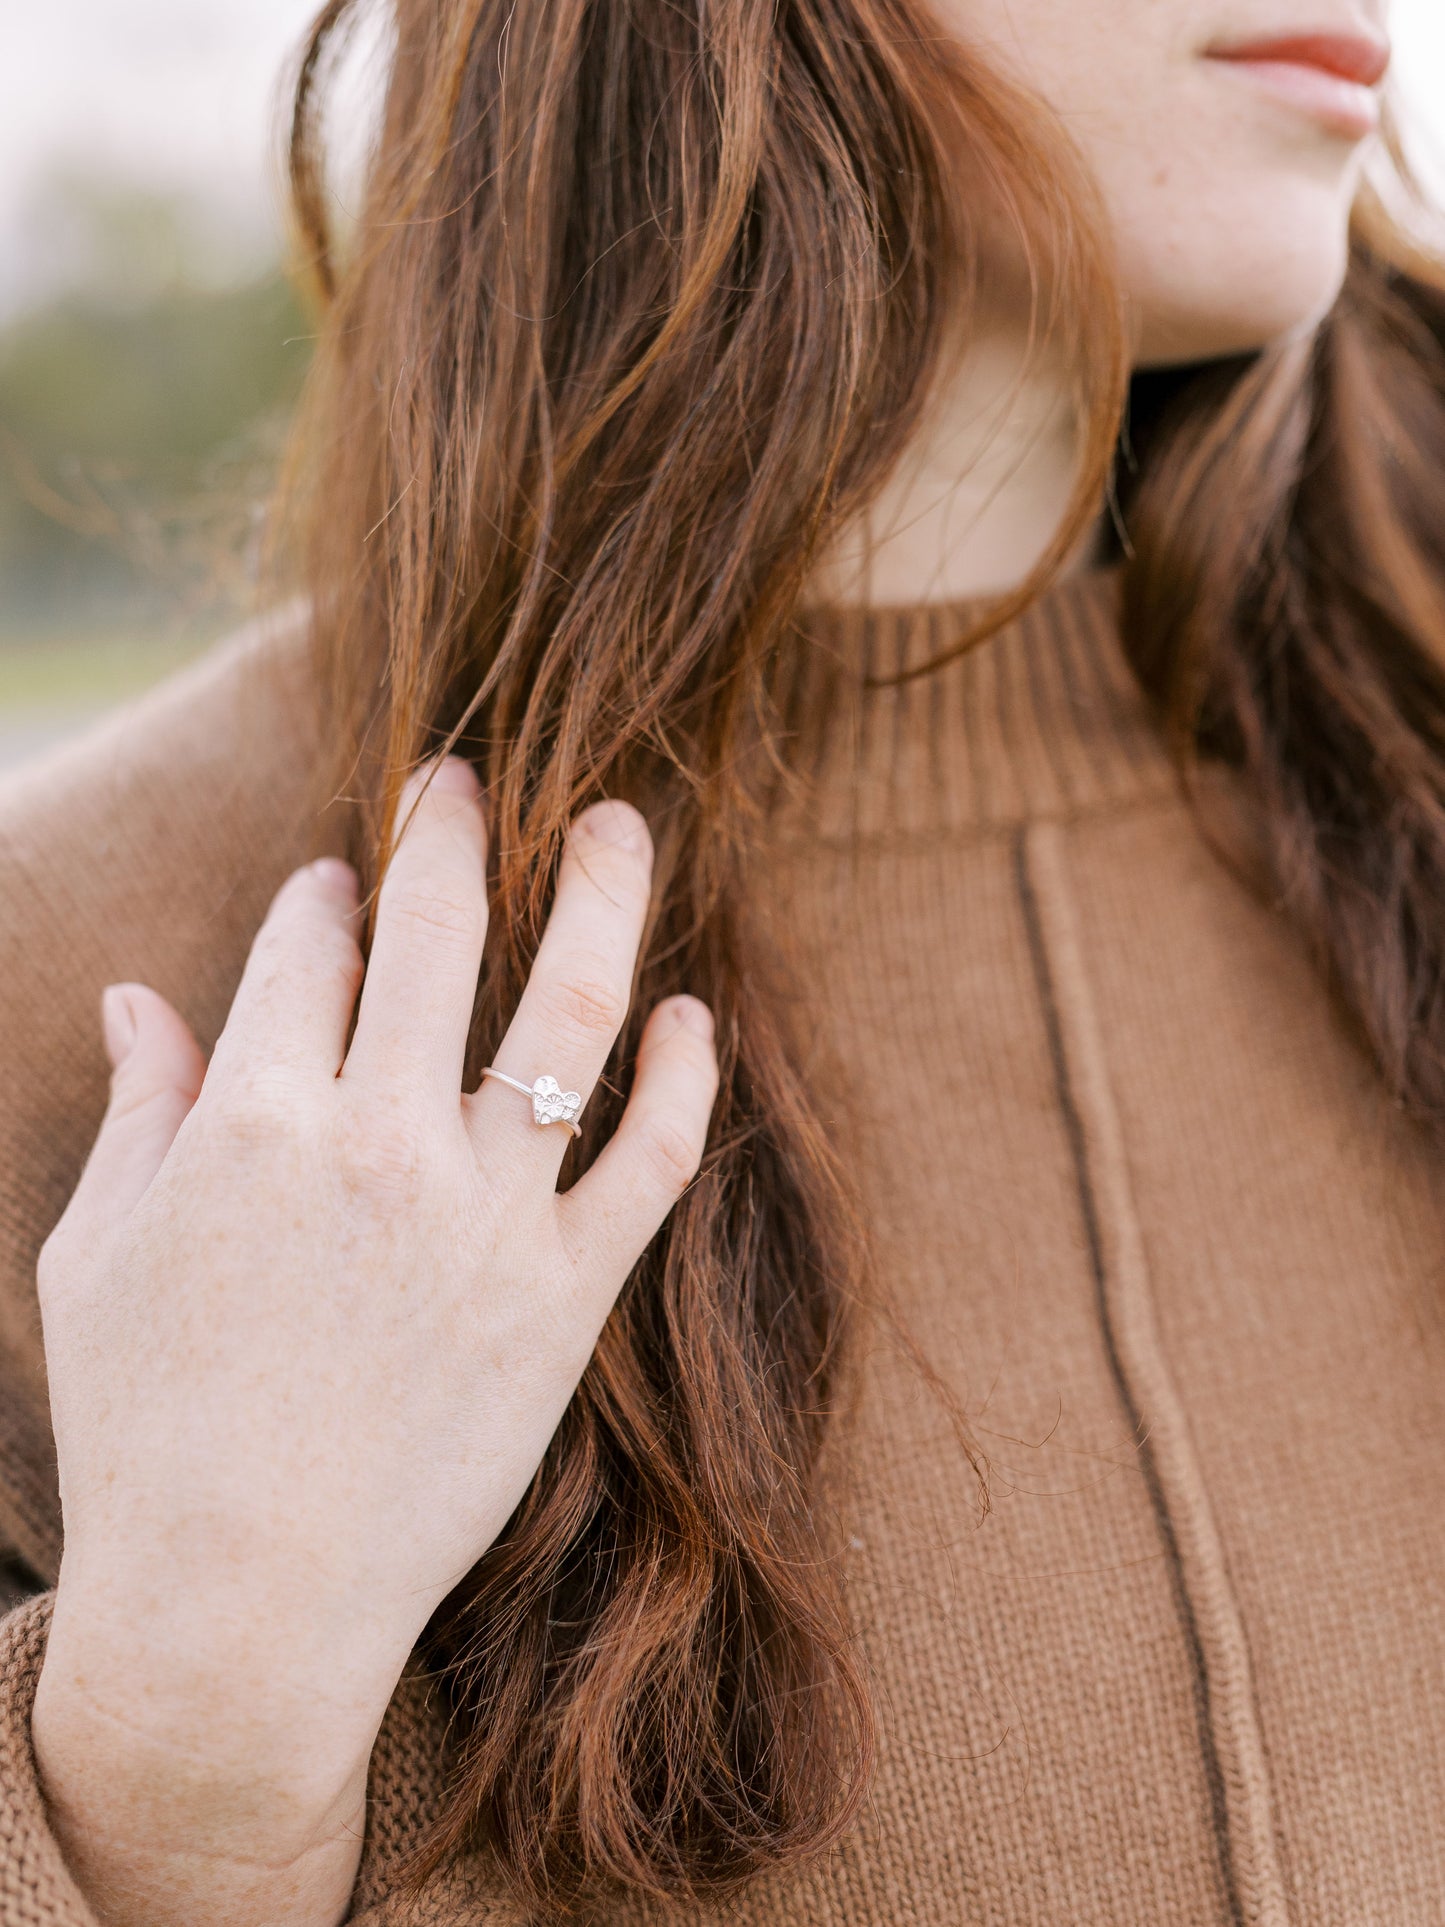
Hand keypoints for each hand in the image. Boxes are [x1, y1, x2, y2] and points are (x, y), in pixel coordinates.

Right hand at [30, 759, 718, 1926]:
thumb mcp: (98, 1258)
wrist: (245, 1607)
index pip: (306, 948)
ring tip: (618, 823)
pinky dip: (686, 1076)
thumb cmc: (148, 1435)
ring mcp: (486, 1217)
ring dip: (602, 896)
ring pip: (570, 1011)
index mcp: (251, 1123)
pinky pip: (652, 1159)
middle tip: (462, 777)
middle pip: (438, 932)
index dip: (324, 894)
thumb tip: (135, 994)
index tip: (339, 881)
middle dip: (450, 830)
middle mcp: (377, 1144)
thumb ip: (140, 1111)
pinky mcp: (567, 1296)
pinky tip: (695, 1013)